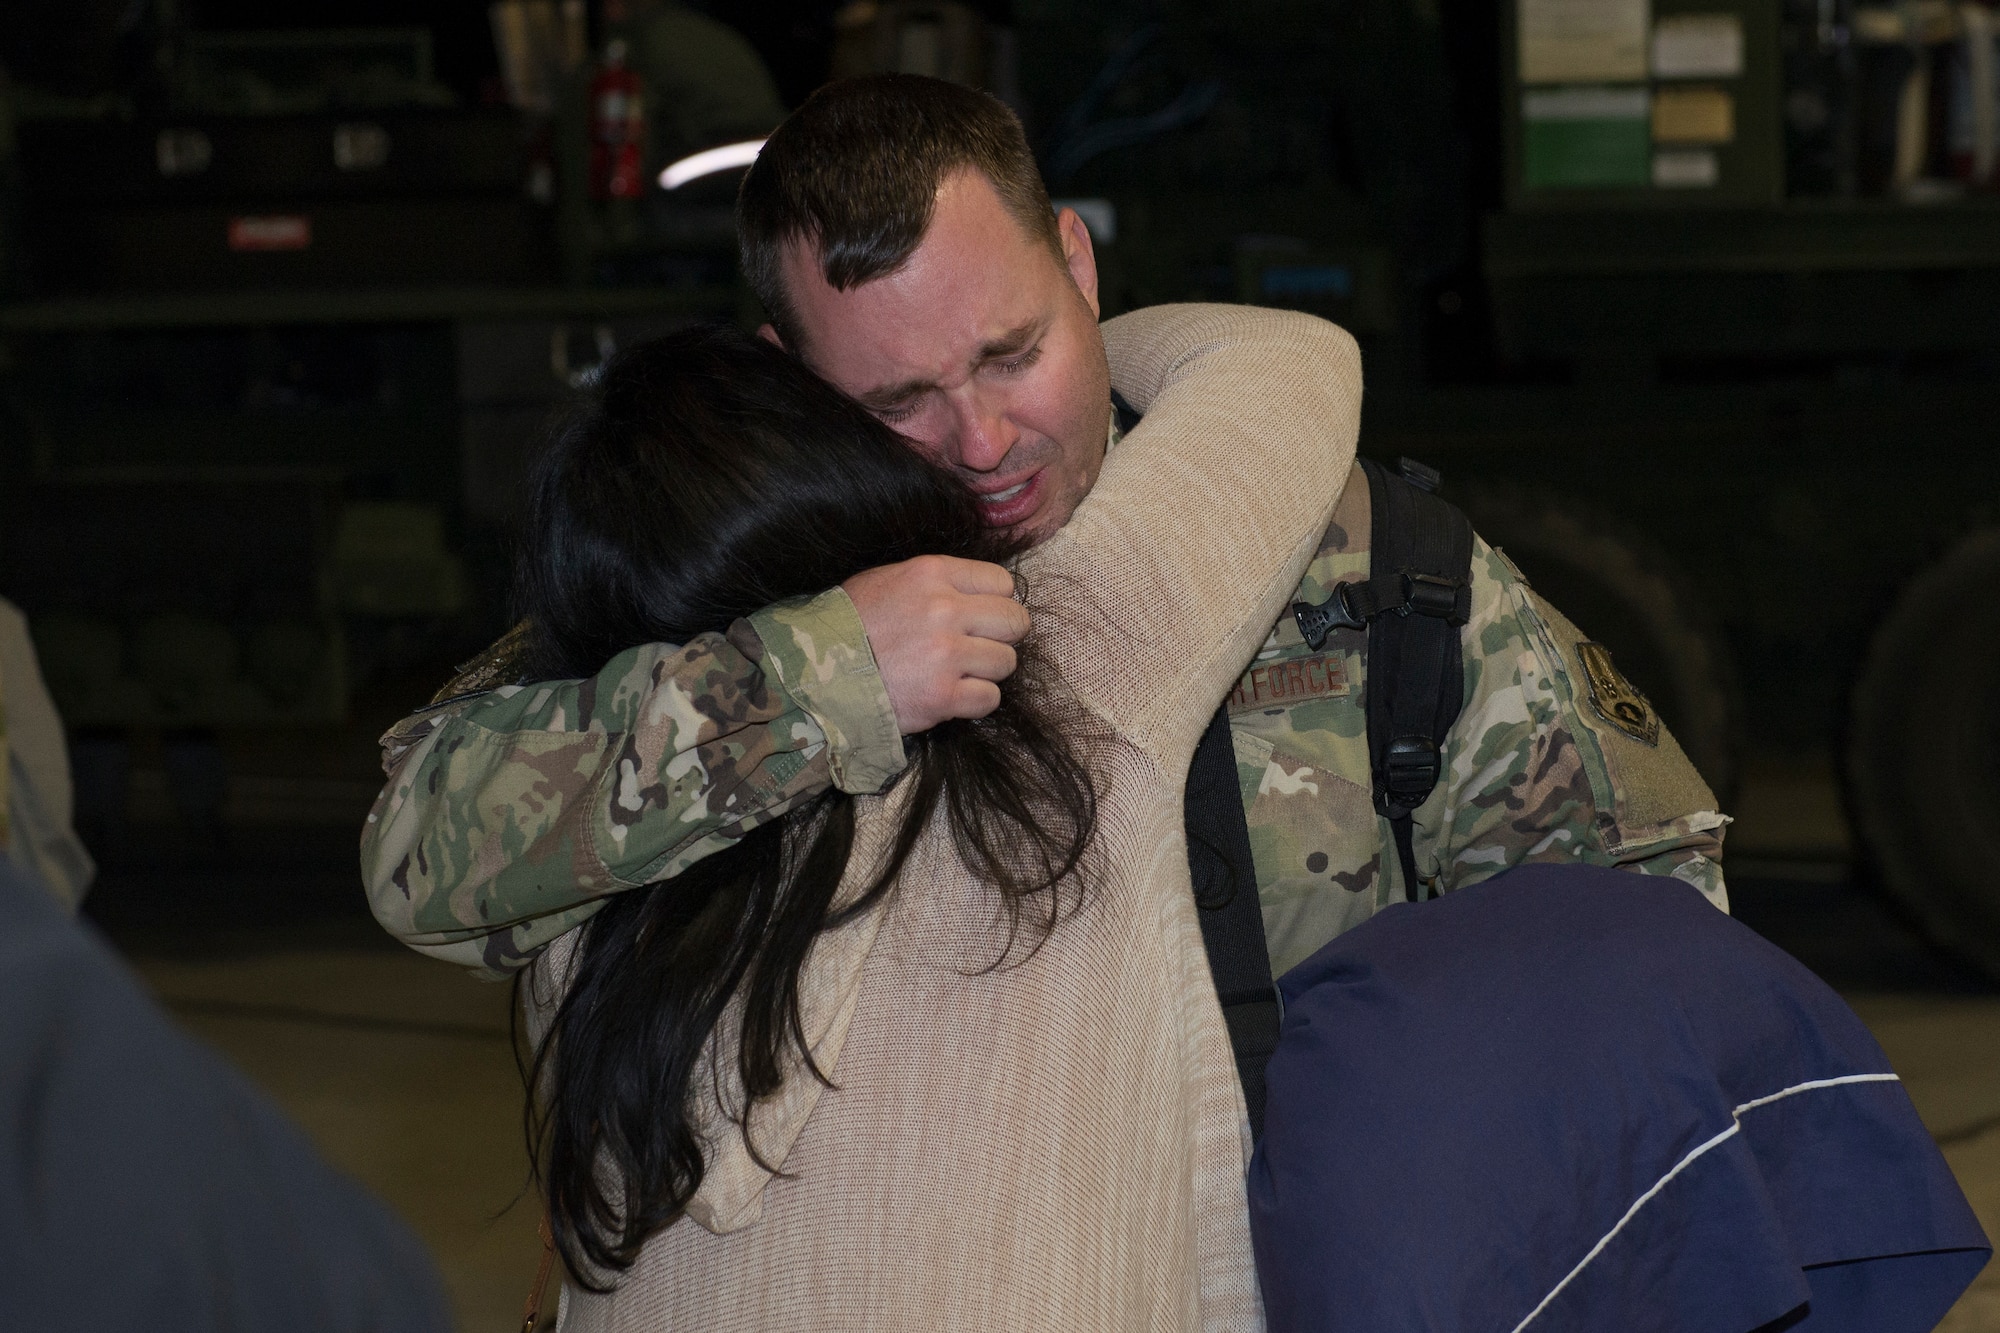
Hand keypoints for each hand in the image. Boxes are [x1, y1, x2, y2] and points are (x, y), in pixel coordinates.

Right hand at [842, 555, 1029, 732]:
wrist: (815, 673)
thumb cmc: (850, 625)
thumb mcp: (888, 580)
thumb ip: (936, 583)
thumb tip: (978, 595)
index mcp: (932, 574)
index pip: (1002, 582)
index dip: (996, 602)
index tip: (980, 616)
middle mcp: (945, 610)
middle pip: (1015, 621)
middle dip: (1002, 635)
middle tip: (978, 646)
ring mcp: (946, 655)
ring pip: (1006, 662)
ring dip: (987, 671)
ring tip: (958, 673)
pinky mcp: (943, 696)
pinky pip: (990, 699)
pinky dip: (976, 701)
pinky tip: (953, 695)